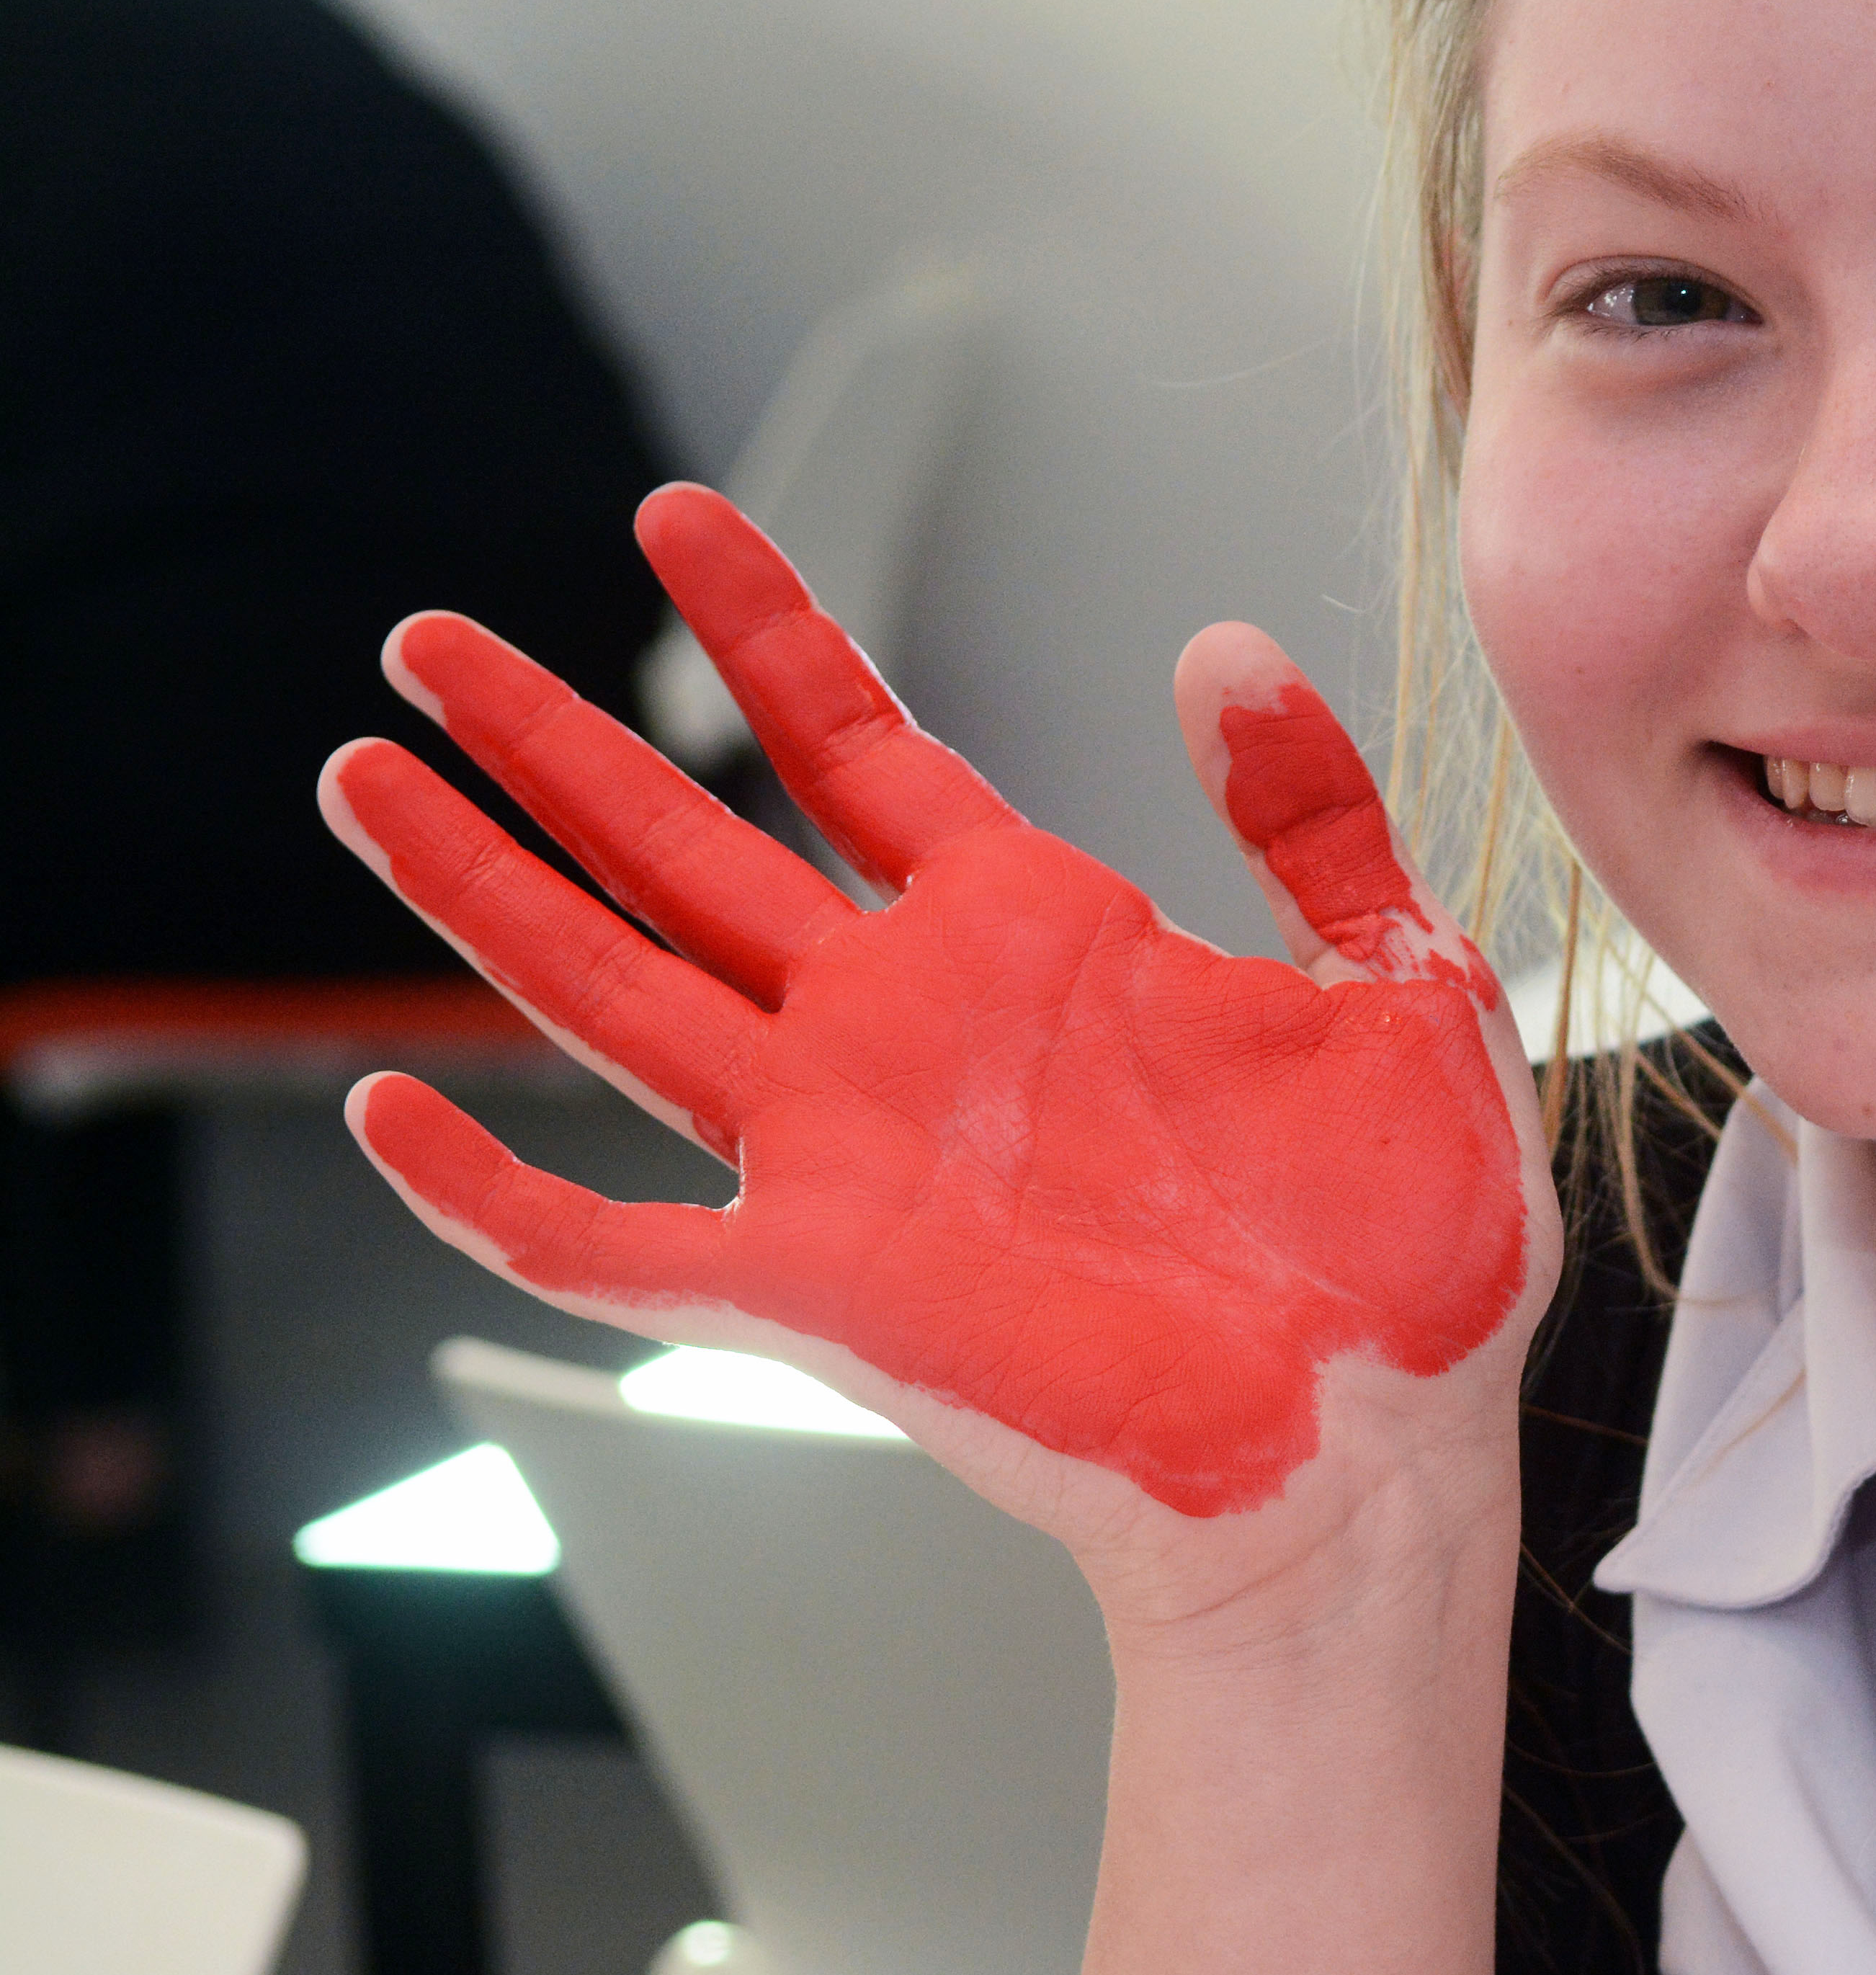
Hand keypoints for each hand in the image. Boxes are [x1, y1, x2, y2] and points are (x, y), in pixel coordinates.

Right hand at [320, 485, 1556, 1628]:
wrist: (1387, 1458)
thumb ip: (1313, 817)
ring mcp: (845, 1154)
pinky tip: (389, 1116)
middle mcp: (911, 1031)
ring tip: (367, 779)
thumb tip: (1229, 647)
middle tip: (427, 640)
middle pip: (685, 848)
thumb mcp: (1404, 982)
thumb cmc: (1408, 1262)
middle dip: (554, 743)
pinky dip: (490, 1193)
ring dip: (484, 892)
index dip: (765, 632)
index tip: (676, 516)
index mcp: (1036, 942)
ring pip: (612, 995)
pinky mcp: (817, 1289)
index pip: (858, 746)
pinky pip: (608, 1242)